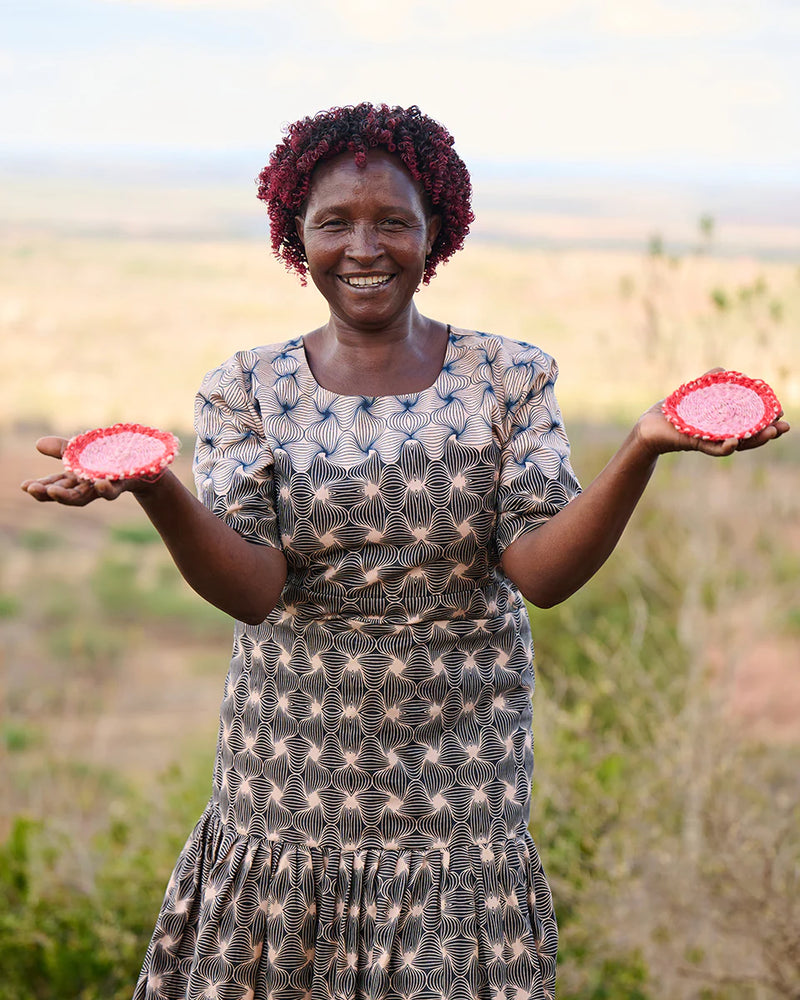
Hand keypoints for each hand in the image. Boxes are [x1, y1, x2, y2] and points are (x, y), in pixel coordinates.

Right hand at [20, 436, 157, 505]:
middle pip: (67, 495)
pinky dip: (105, 488)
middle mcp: (88, 487)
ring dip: (68, 496)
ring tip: (54, 492)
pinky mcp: (122, 484)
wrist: (145, 465)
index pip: (54, 485)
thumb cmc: (110, 459)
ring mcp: (104, 487)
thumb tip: (37, 444)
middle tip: (34, 490)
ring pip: (86, 497)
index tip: (24, 486)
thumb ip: (62, 450)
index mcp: (76, 479)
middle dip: (50, 493)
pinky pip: (113, 489)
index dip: (39, 487)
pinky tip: (98, 484)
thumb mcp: (83, 451)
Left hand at [635, 371, 789, 458]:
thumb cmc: (674, 411)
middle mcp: (719, 435)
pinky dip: (724, 447)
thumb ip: (712, 380)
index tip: (781, 415)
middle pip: (748, 436)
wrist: (649, 426)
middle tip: (783, 428)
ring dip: (753, 440)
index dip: (766, 421)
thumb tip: (726, 371)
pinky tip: (735, 443)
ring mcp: (708, 441)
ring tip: (769, 434)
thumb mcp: (695, 391)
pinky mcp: (694, 444)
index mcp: (723, 424)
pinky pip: (711, 448)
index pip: (750, 424)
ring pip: (735, 444)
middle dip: (767, 432)